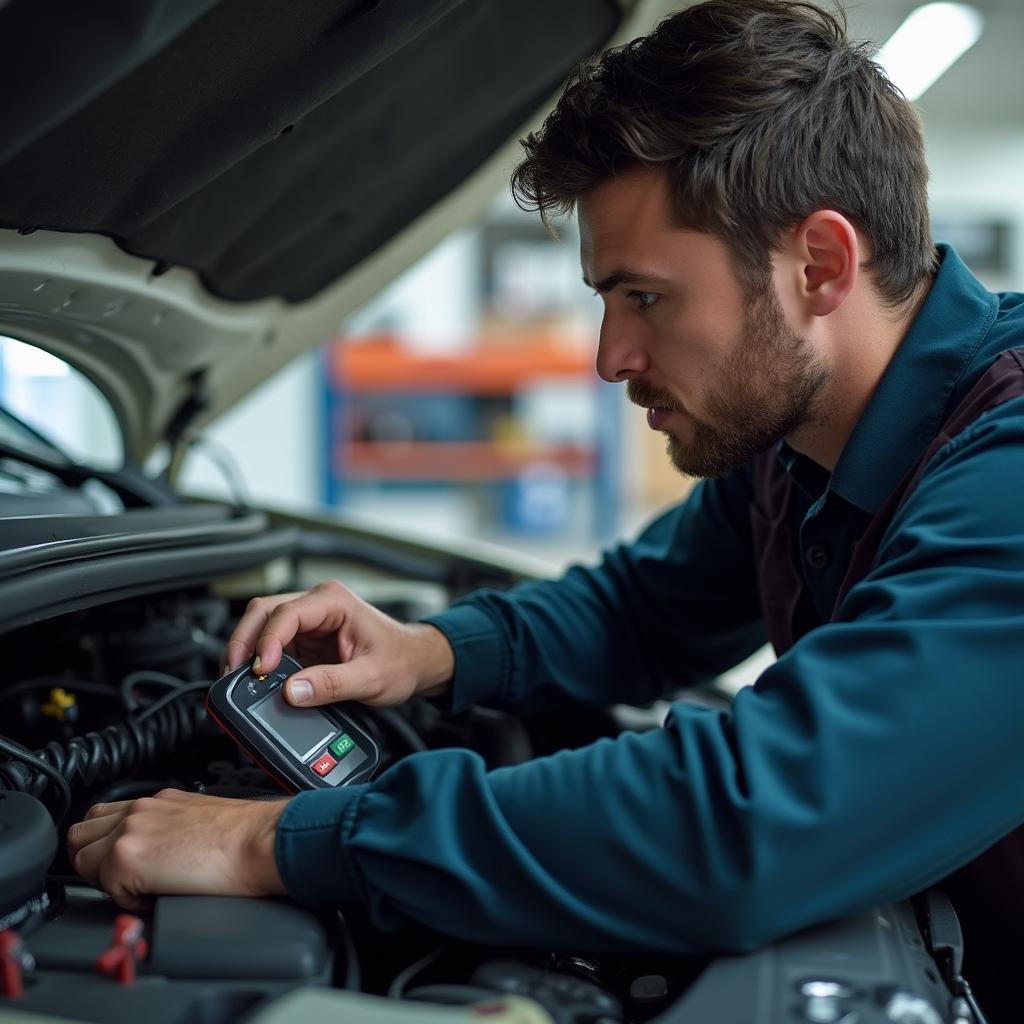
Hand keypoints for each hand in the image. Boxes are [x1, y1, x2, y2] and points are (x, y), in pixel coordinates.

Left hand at [67, 789, 288, 911]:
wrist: (262, 841)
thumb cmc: (247, 836)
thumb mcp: (201, 817)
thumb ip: (171, 825)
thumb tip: (164, 853)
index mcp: (158, 801)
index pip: (103, 817)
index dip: (109, 845)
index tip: (130, 862)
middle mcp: (139, 810)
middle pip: (81, 835)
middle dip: (96, 859)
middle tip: (127, 878)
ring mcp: (129, 832)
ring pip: (82, 859)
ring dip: (103, 876)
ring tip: (138, 887)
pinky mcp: (127, 858)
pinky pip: (105, 888)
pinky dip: (125, 898)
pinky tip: (156, 895)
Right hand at [223, 580, 453, 707]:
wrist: (416, 662)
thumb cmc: (402, 660)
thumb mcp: (371, 678)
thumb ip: (332, 685)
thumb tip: (292, 692)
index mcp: (334, 601)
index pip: (286, 613)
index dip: (266, 641)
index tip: (260, 669)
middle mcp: (318, 604)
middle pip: (263, 613)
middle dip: (243, 642)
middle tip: (233, 674)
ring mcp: (309, 621)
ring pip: (262, 627)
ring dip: (246, 652)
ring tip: (237, 681)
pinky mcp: (305, 640)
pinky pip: (271, 645)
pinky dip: (258, 662)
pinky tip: (254, 681)